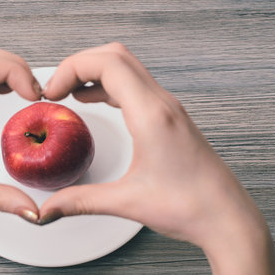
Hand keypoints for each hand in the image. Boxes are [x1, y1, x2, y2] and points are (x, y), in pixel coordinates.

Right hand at [40, 42, 274, 274]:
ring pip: (127, 67)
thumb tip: (47, 208)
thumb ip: (80, 201)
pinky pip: (135, 87)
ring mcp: (168, 109)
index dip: (72, 68)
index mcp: (152, 115)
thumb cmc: (190, 206)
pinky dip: (109, 86)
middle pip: (116, 56)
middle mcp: (162, 104)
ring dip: (95, 72)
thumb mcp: (127, 202)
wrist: (226, 218)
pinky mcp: (170, 118)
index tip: (52, 92)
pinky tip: (95, 100)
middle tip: (56, 89)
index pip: (108, 63)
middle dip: (80, 65)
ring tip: (68, 92)